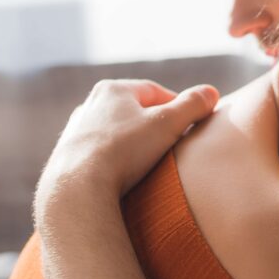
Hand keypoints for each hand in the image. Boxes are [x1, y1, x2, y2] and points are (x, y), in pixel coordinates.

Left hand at [34, 79, 218, 228]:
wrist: (76, 188)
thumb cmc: (124, 152)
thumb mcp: (168, 124)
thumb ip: (193, 106)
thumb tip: (211, 92)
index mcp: (113, 89)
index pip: (155, 92)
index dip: (178, 107)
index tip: (192, 124)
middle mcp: (89, 105)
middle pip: (133, 112)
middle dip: (155, 126)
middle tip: (174, 144)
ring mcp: (75, 133)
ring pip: (115, 134)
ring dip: (133, 145)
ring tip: (150, 164)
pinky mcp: (67, 159)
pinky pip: (99, 155)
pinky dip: (114, 162)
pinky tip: (124, 178)